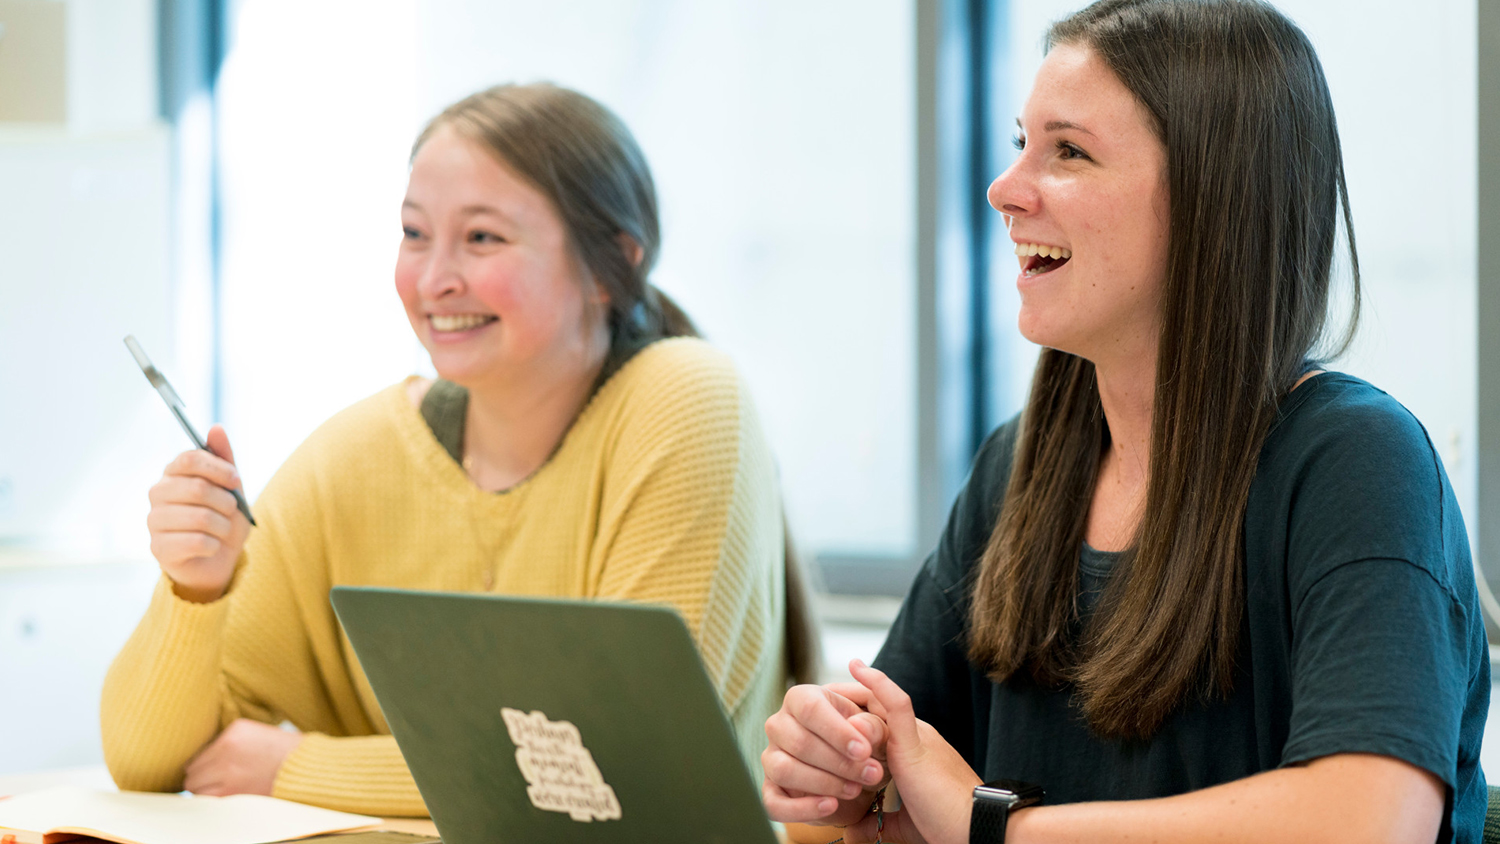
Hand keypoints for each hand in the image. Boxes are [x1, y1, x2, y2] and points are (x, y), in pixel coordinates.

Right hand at [147, 425, 251, 602]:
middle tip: (231, 511)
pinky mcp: (157, 548)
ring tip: (221, 531)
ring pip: (200, 517)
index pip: (190, 459)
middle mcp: (157, 493)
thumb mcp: (231, 488)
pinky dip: (214, 545)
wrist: (219, 560)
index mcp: (173, 473)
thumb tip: (216, 428)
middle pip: (197, 488)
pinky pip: (197, 541)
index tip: (236, 480)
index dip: (218, 469)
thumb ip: (224, 459)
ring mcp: (154, 520)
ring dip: (223, 526)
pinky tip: (210, 547)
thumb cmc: (223, 519)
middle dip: (226, 502)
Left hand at [183, 718, 302, 795]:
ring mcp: (227, 773)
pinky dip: (208, 799)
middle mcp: (226, 751)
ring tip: (219, 788)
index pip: (198, 751)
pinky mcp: (231, 793)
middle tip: (213, 779)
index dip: (204, 761)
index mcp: (233, 732)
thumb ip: (226, 739)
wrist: (303, 769)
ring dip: (203, 788)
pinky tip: (221, 795)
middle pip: (192, 770)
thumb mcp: (254, 732)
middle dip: (201, 775)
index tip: (211, 767)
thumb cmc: (281, 752)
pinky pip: (204, 799)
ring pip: (193, 786)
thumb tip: (201, 755)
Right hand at [762, 678, 890, 825]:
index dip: (837, 731)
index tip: (864, 751)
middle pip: (799, 742)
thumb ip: (874, 726)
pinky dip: (802, 808)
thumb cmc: (865, 744)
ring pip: (784, 770)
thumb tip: (859, 727)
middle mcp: (779, 724)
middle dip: (839, 762)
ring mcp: (771, 758)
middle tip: (871, 774)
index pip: (810, 708)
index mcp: (802, 698)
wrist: (860, 778)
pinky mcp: (770, 790)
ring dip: (824, 783)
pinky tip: (830, 806)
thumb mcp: (878, 732)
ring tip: (855, 789)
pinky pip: (773, 803)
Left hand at [839, 660, 980, 843]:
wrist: (977, 829)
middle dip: (845, 704)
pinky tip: (858, 668)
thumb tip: (853, 832)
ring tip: (824, 691)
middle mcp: (916, 737)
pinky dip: (878, 685)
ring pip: (877, 707)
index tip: (828, 718)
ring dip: (850, 703)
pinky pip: (896, 704)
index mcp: (913, 752)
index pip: (880, 724)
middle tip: (818, 698)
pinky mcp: (915, 743)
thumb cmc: (948, 825)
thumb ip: (879, 823)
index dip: (854, 719)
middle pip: (874, 710)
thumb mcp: (905, 823)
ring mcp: (917, 736)